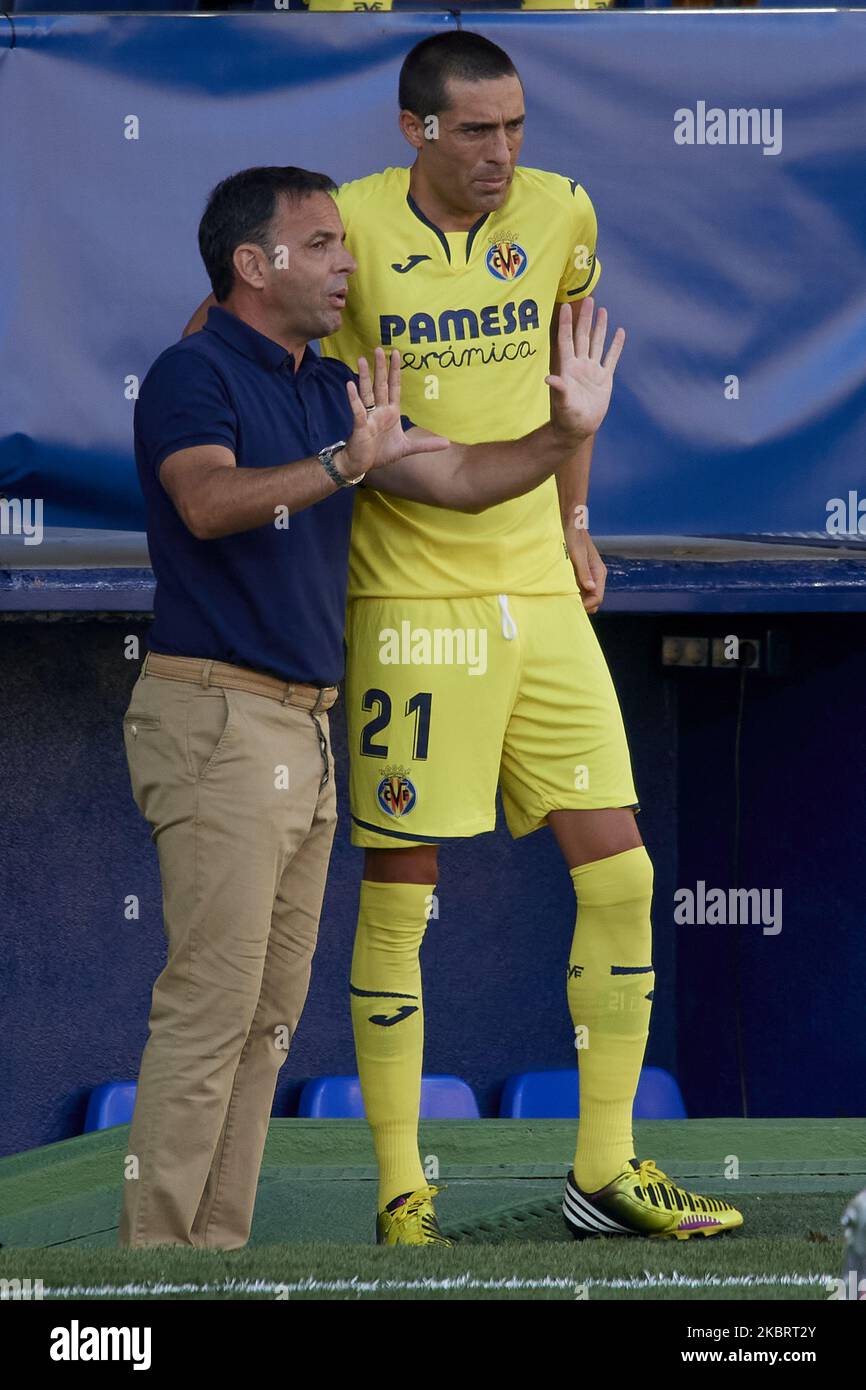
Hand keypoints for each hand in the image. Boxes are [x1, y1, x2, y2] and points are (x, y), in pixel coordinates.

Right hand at [342, 347, 447, 475]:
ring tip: (361, 360)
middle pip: (380, 385)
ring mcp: (368, 416)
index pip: (394, 387)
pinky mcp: (360, 426)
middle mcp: (379, 411)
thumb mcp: (407, 448)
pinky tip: (350, 385)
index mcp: (390, 412)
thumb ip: (426, 444)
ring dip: (364, 377)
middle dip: (380, 367)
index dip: (395, 371)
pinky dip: (354, 399)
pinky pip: (357, 410)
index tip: (396, 353)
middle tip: (379, 348)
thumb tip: (447, 443)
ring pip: (366, 393)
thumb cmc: (381, 453)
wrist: (362, 464)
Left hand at [546, 299, 624, 441]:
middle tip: (588, 299)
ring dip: (600, 328)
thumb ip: (559, 390)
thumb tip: (549, 379)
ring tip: (602, 310)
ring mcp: (592, 371)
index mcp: (568, 368)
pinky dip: (616, 346)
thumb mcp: (562, 404)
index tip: (565, 306)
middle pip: (583, 336)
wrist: (578, 430)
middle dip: (585, 318)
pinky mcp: (604, 379)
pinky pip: (611, 358)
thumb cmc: (566, 419)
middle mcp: (580, 365)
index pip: (566, 340)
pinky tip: (620, 332)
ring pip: (597, 344)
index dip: (566, 324)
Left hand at [566, 526, 606, 614]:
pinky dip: (573, 592)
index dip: (586, 605)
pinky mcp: (580, 573)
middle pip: (593, 600)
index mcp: (599, 572)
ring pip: (586, 596)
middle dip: (583, 604)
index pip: (598, 597)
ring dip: (577, 599)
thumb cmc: (573, 537)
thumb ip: (584, 572)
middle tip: (566, 604)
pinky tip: (562, 590)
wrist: (570, 524)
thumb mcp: (577, 554)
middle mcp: (596, 576)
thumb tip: (591, 588)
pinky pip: (579, 589)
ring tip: (563, 598)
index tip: (572, 606)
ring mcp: (588, 576)